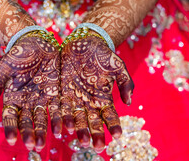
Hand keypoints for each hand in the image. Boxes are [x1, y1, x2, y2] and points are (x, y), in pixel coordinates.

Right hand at [0, 32, 60, 151]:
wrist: (36, 41)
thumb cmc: (17, 53)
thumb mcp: (5, 67)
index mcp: (13, 97)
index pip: (10, 116)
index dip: (11, 128)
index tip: (12, 140)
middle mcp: (27, 102)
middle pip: (28, 121)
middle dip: (30, 133)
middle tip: (34, 145)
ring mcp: (42, 99)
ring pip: (44, 118)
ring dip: (46, 130)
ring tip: (48, 142)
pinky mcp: (56, 93)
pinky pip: (60, 108)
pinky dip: (62, 118)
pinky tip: (66, 128)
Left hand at [60, 32, 133, 152]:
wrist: (83, 41)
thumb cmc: (102, 53)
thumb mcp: (117, 65)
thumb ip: (125, 82)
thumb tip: (129, 102)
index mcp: (103, 97)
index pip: (110, 115)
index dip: (114, 125)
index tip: (118, 135)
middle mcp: (88, 102)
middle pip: (92, 121)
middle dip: (95, 133)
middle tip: (96, 146)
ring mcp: (73, 98)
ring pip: (75, 118)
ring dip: (78, 130)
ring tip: (80, 141)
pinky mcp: (60, 92)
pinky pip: (59, 107)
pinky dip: (60, 118)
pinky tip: (61, 129)